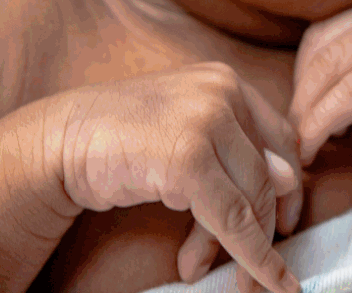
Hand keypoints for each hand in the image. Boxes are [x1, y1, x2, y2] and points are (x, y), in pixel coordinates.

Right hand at [55, 63, 302, 292]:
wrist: (60, 140)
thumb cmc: (121, 139)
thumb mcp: (186, 139)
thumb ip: (234, 153)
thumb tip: (291, 181)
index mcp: (225, 79)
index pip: (279, 135)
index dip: (290, 183)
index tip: (289, 221)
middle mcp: (222, 90)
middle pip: (269, 170)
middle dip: (264, 224)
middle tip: (256, 267)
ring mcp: (207, 119)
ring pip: (254, 196)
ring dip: (246, 247)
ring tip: (223, 276)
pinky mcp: (188, 157)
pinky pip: (234, 218)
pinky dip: (252, 256)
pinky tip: (259, 281)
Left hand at [287, 0, 351, 165]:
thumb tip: (306, 89)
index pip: (326, 32)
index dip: (301, 73)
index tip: (297, 110)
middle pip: (327, 48)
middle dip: (301, 95)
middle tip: (293, 133)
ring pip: (338, 68)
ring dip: (311, 111)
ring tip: (305, 142)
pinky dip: (331, 117)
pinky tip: (327, 138)